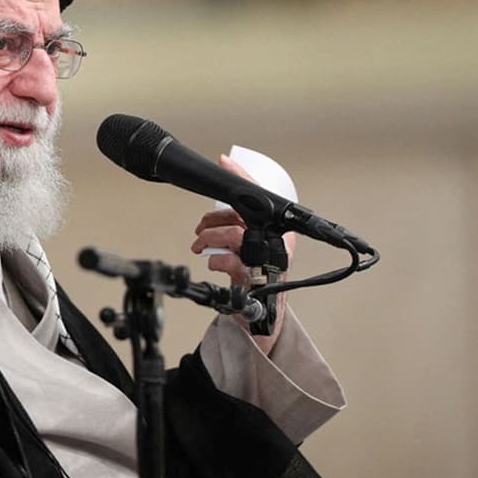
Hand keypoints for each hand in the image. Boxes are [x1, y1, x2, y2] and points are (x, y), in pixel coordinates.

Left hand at [189, 155, 293, 354]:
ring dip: (209, 238)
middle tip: (200, 229)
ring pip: (234, 234)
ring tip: (200, 246)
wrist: (263, 316)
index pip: (260, 195)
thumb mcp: (249, 247)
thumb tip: (220, 195)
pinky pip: (228, 261)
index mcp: (277, 229)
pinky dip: (215, 260)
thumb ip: (238, 224)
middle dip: (213, 218)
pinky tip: (213, 263)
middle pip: (241, 213)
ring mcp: (265, 260)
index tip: (224, 162)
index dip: (241, 176)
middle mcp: (275, 242)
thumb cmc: (256, 277)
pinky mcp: (254, 279)